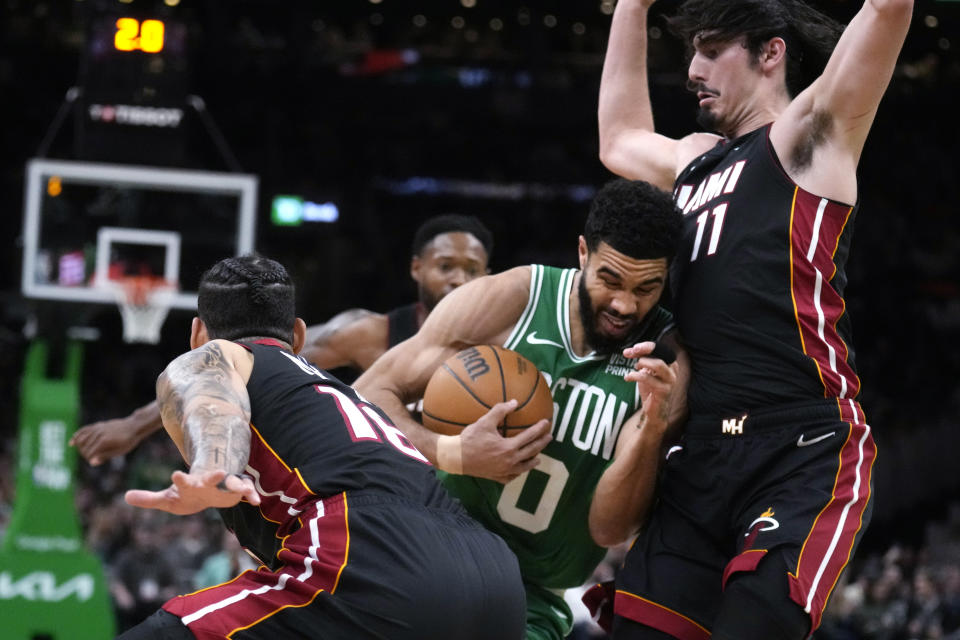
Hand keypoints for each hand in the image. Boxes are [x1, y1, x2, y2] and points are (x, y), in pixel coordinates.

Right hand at [70, 416, 143, 465]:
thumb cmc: (128, 441)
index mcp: (104, 441)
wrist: (134, 426)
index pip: (89, 453)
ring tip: (84, 453)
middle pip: (84, 447)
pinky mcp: (98, 425)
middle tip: (91, 458)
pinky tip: (72, 443)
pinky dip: (77, 436)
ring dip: (80, 447)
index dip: (89, 459)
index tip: (94, 462)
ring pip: (82, 438)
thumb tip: (91, 463)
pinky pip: (84, 430)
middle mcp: (99, 433)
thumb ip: (105, 456)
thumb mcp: (119, 451)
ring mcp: (98, 428)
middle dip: (85, 454)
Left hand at [125, 469, 260, 514]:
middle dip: (214, 476)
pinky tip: (257, 501)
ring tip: (242, 487)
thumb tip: (125, 496)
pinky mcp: (235, 492)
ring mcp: (223, 486)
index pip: (183, 481)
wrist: (207, 491)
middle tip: (221, 471)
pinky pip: (246, 492)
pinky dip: (252, 495)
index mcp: (190, 485)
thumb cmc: (186, 496)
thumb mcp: (167, 500)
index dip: (180, 479)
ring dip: (237, 484)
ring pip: (231, 483)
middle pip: (210, 479)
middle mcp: (208, 483)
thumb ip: (148, 499)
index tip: (176, 475)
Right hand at [459, 400, 551, 483]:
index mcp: (508, 447)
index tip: (546, 423)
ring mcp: (504, 471)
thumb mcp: (485, 422)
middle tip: (549, 437)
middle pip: (531, 452)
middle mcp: (510, 461)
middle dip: (542, 444)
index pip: (529, 436)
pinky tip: (518, 470)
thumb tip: (514, 402)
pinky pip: (511, 477)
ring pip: (524, 468)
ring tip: (538, 458)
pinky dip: (517, 473)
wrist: (456, 458)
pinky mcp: (496, 477)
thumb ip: (500, 411)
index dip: (539, 429)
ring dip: (533, 461)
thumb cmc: (470, 439)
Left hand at [623, 341, 677, 431]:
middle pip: (661, 353)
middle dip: (645, 350)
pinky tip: (627, 377)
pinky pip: (648, 378)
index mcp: (670, 364)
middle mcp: (672, 371)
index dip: (646, 346)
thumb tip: (628, 351)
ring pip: (658, 365)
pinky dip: (635, 375)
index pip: (660, 348)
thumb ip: (640, 361)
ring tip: (635, 366)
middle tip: (631, 352)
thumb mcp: (645, 372)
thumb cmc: (650, 389)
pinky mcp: (663, 391)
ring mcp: (670, 381)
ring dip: (643, 362)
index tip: (633, 348)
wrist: (653, 411)